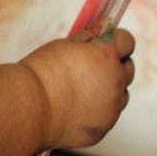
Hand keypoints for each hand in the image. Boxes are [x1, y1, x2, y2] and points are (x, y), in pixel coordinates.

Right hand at [21, 27, 135, 151]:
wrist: (28, 108)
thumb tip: (103, 28)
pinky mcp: (103, 128)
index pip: (127, 41)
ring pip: (121, 95)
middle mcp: (115, 82)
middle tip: (91, 66)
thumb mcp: (64, 45)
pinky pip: (107, 115)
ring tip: (82, 90)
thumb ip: (89, 37)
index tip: (103, 42)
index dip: (115, 40)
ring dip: (110, 90)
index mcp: (107, 56)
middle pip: (128, 69)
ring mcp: (111, 108)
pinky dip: (98, 111)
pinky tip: (75, 108)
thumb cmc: (42, 73)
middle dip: (115, 65)